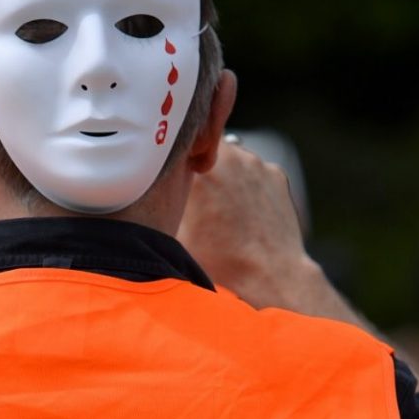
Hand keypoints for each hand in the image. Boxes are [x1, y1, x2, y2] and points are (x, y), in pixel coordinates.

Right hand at [177, 140, 315, 308]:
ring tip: (220, 207)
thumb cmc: (217, 262)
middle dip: (197, 163)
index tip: (166, 171)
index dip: (170, 154)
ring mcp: (255, 163)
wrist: (267, 276)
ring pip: (230, 157)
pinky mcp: (275, 174)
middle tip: (192, 193)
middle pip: (204, 145)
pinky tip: (243, 211)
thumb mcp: (173, 235)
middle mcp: (228, 156)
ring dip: (223, 173)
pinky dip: (246, 184)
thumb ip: (161, 203)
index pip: (176, 141)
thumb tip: (143, 191)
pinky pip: (253, 170)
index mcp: (196, 169)